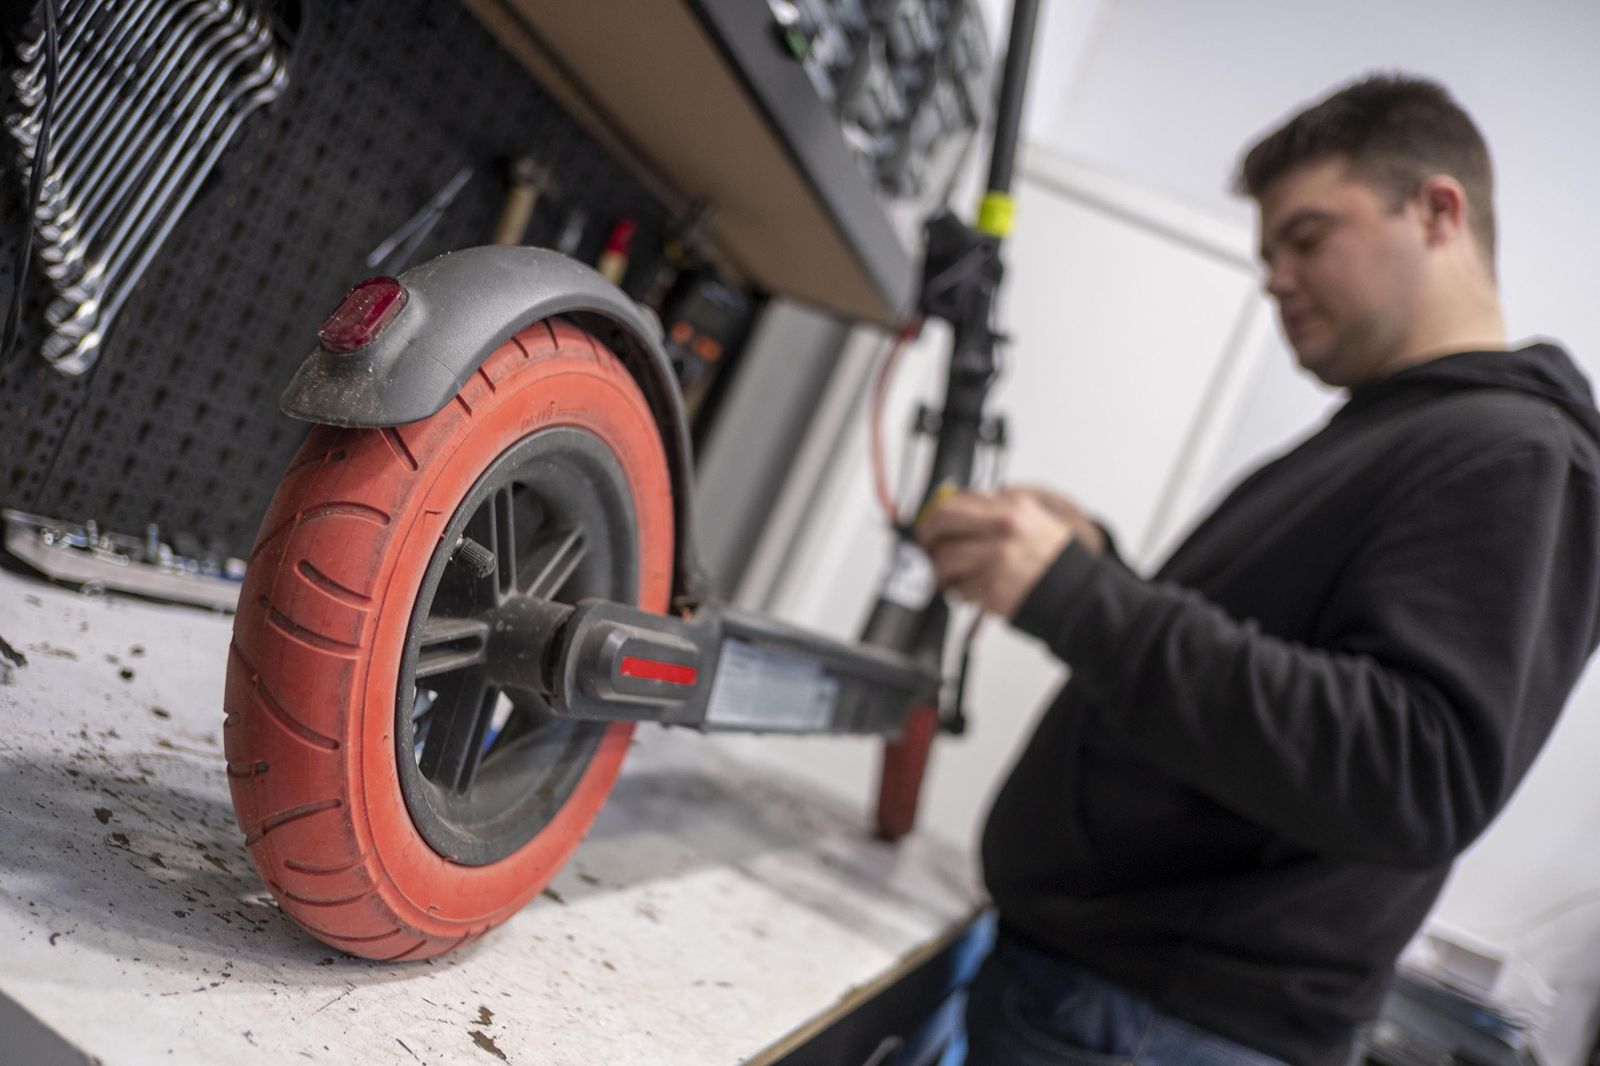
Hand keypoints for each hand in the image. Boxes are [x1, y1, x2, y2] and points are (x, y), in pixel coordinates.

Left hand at [915, 487, 1097, 618]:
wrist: (1077, 592)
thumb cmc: (1054, 560)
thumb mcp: (1032, 519)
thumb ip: (996, 512)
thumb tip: (955, 511)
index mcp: (1011, 507)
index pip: (956, 500)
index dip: (935, 514)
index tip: (930, 525)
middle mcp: (1003, 528)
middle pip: (942, 522)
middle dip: (926, 538)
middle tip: (927, 549)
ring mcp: (997, 558)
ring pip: (945, 560)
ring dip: (940, 572)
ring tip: (948, 578)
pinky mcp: (993, 587)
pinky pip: (959, 588)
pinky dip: (958, 592)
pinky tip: (968, 592)